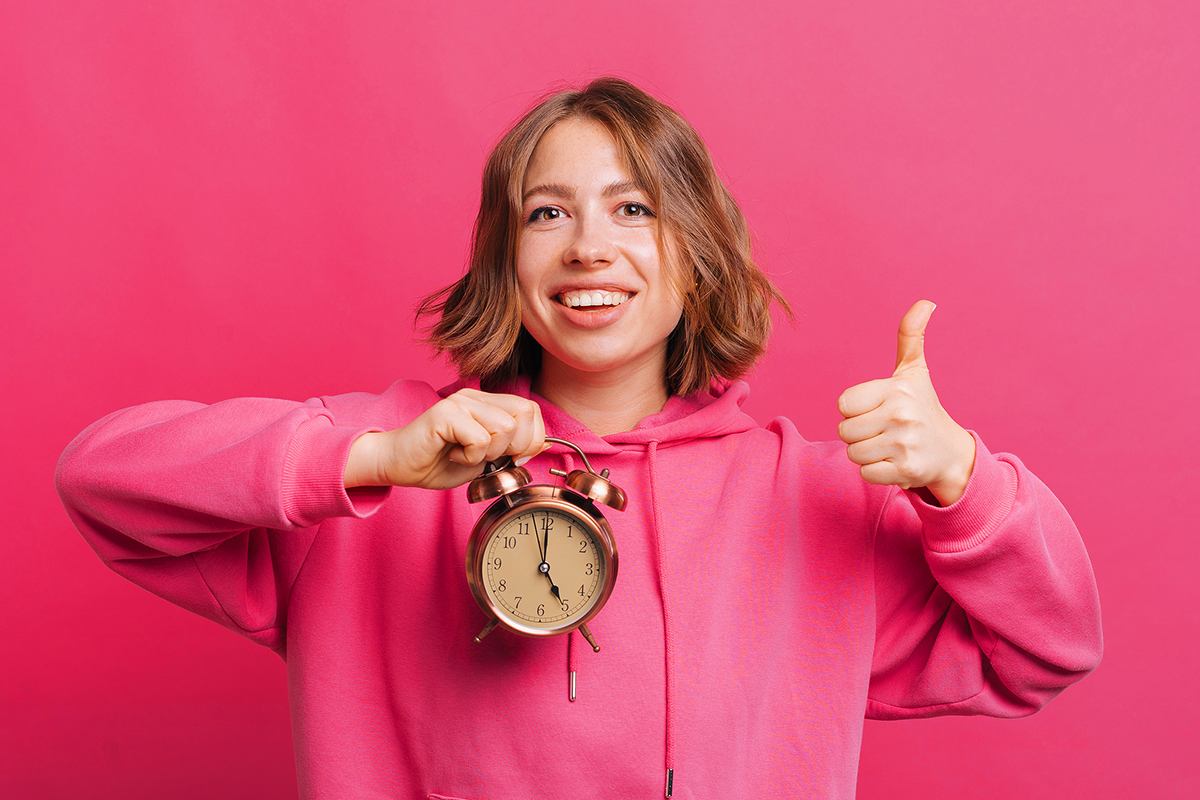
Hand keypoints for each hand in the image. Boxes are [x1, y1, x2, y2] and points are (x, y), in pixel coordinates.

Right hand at [344, 389, 545, 489]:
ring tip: (467, 455)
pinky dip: (471, 456)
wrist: (396, 464)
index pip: (531, 409)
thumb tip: (542, 445)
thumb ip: (511, 448)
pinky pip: (479, 438)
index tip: (513, 458)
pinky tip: (454, 455)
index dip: (532, 438)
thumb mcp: (484, 458)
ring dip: (490, 452)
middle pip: (525, 412)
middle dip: (516, 446)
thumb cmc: (438, 462)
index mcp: (487, 403)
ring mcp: (460, 402)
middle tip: (491, 458)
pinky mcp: (445, 414)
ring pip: (504, 427)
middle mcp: (475, 397)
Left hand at [836, 301, 975, 505]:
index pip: (844, 404)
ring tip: (888, 445)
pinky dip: (875, 471)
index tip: (876, 409)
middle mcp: (901, 415)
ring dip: (865, 453)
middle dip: (858, 434)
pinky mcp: (906, 470)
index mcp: (897, 389)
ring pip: (853, 453)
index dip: (855, 410)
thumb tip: (926, 303)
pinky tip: (894, 462)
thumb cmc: (923, 408)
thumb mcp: (914, 372)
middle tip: (882, 430)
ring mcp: (904, 444)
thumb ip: (911, 336)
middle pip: (844, 431)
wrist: (951, 453)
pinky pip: (865, 473)